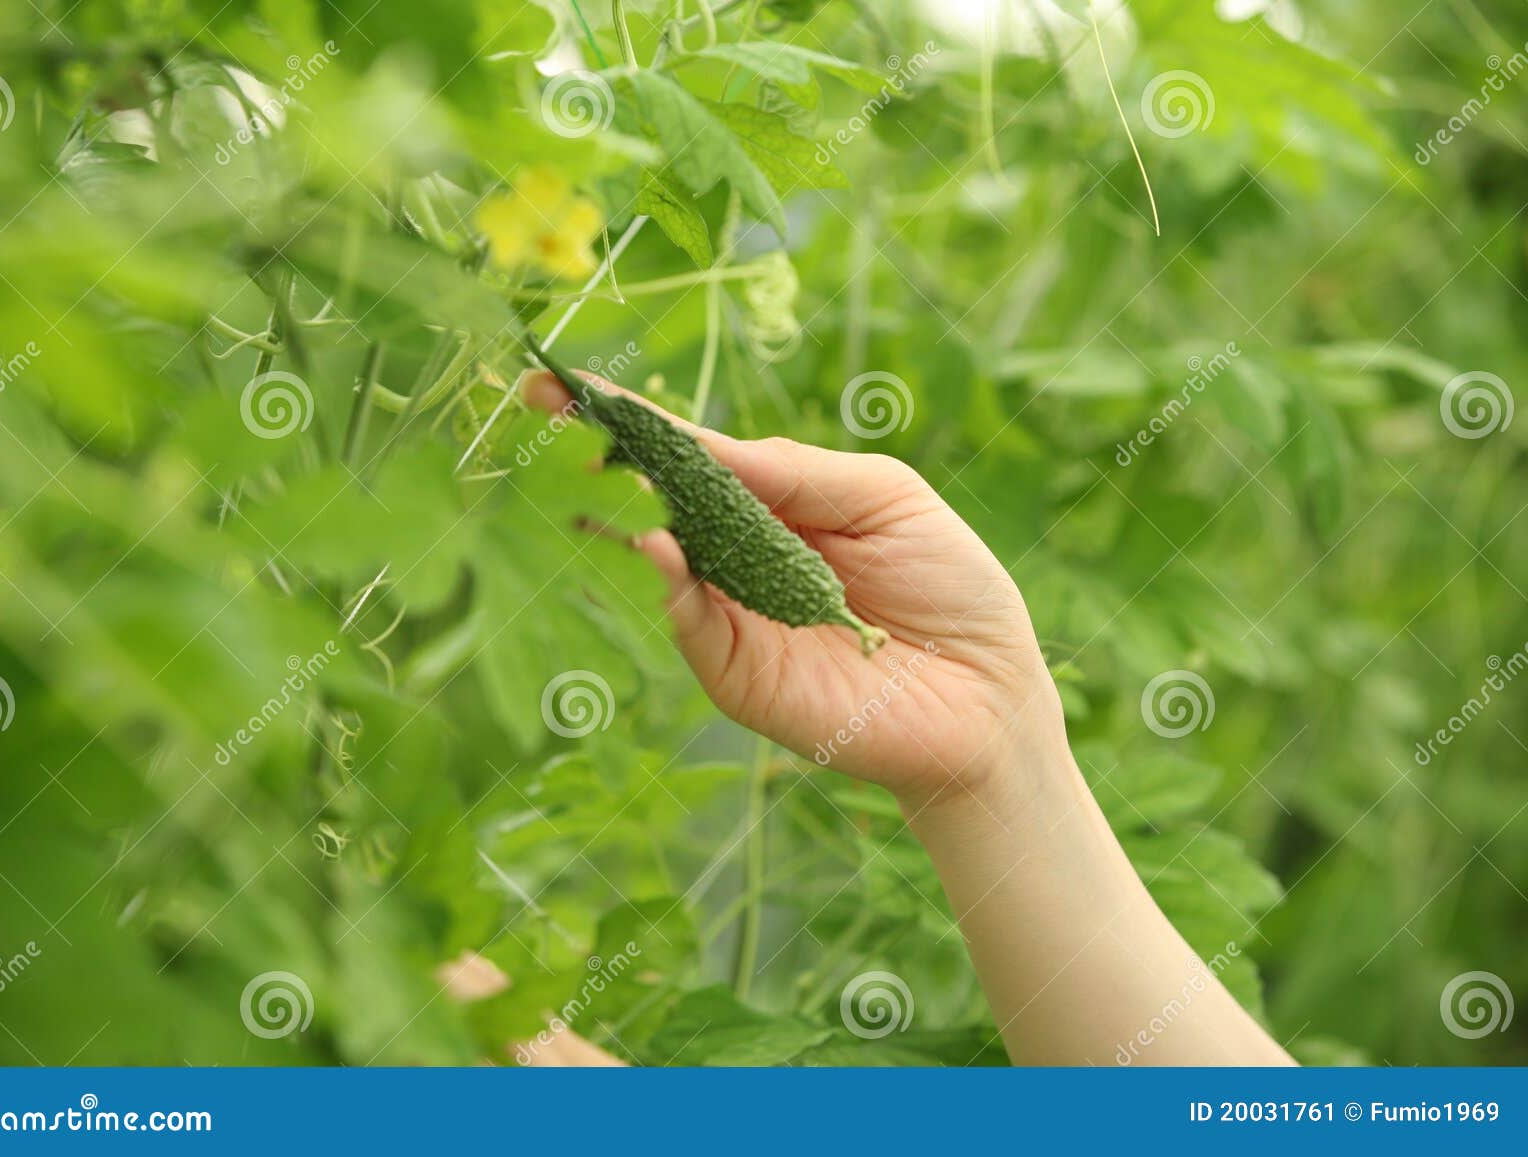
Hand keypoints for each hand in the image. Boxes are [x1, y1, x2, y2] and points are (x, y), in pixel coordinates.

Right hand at [522, 371, 1067, 816]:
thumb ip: (797, 471)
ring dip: (628, 505)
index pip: (695, 453)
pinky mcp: (740, 674)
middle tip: (540, 397)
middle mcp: (741, 557)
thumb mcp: (885, 497)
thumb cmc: (952, 586)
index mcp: (776, 504)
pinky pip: (694, 624)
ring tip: (603, 458)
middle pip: (659, 496)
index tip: (563, 380)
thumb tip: (709, 446)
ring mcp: (734, 616)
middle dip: (602, 448)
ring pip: (664, 557)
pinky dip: (672, 585)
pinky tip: (660, 544)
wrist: (990, 694)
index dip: (634, 418)